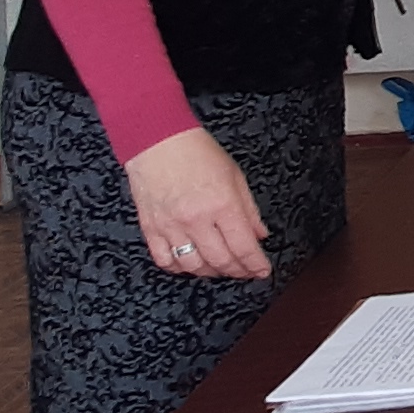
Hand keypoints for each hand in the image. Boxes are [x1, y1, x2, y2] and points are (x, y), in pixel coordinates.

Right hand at [125, 128, 271, 278]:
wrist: (157, 140)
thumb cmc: (198, 152)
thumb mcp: (235, 176)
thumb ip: (249, 210)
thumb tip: (259, 236)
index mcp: (222, 205)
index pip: (243, 247)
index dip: (255, 265)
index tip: (262, 271)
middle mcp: (196, 220)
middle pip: (220, 261)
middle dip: (237, 272)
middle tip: (245, 272)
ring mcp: (171, 226)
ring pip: (193, 266)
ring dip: (211, 273)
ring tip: (221, 268)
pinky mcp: (151, 228)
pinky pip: (165, 260)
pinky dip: (180, 268)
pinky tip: (190, 263)